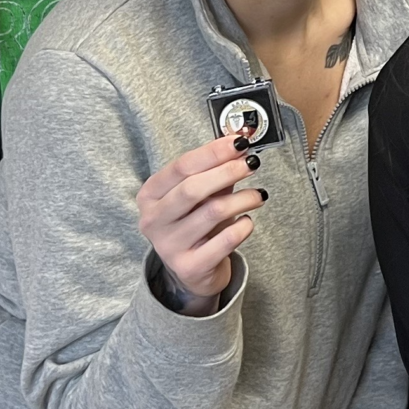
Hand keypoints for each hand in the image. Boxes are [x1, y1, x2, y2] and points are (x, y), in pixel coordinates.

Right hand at [135, 133, 263, 307]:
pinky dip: (243, 226)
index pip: (181, 166)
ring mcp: (169, 246)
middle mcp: (153, 220)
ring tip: (258, 195)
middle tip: (252, 163)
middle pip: (193, 189)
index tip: (239, 142)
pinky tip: (247, 221)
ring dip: (243, 198)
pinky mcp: (190, 267)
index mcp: (150, 195)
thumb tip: (240, 140)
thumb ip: (217, 167)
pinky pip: (225, 240)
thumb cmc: (196, 221)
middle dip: (227, 171)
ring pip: (212, 212)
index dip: (213, 152)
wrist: (193, 269)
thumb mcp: (200, 193)